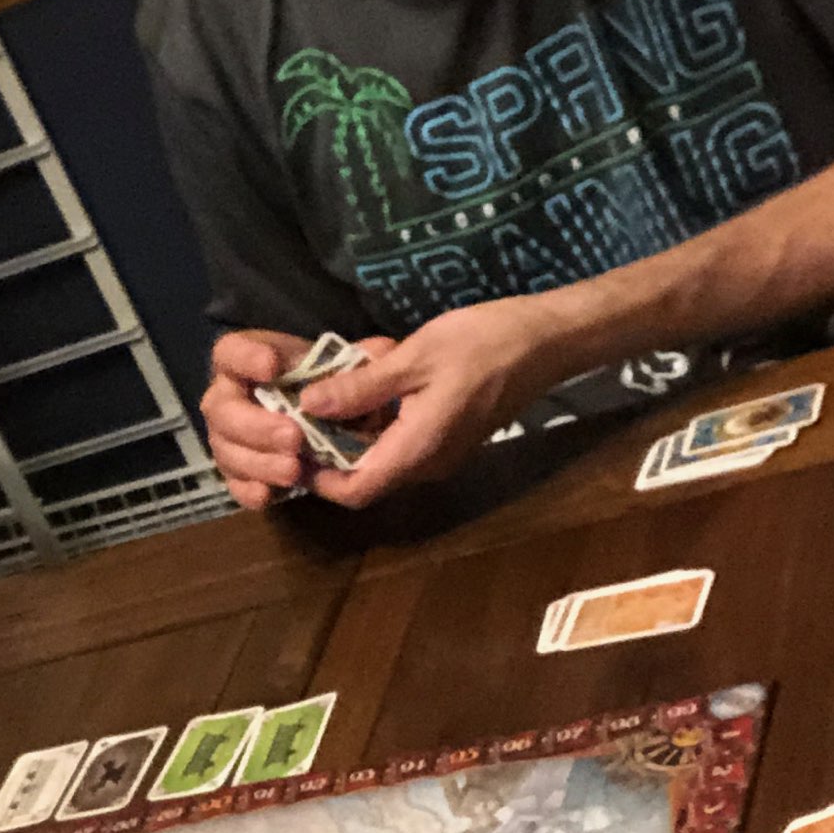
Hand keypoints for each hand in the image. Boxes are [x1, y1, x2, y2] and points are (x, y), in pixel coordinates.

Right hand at [201, 329, 381, 508]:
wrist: (356, 418)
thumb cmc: (349, 382)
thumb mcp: (366, 365)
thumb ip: (362, 366)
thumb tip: (338, 386)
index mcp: (252, 360)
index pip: (230, 351)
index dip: (244, 358)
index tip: (271, 367)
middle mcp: (232, 396)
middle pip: (220, 408)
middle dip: (254, 425)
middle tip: (293, 437)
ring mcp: (233, 437)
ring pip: (225, 449)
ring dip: (257, 462)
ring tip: (294, 471)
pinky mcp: (244, 471)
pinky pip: (234, 483)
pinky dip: (249, 490)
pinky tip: (270, 494)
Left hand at [291, 302, 542, 505]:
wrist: (546, 342)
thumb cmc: (483, 344)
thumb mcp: (415, 357)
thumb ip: (360, 386)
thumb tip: (308, 406)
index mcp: (417, 451)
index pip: (355, 490)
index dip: (316, 478)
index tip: (287, 445)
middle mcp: (426, 464)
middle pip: (362, 473)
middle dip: (330, 439)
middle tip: (305, 398)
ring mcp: (439, 452)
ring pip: (379, 450)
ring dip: (355, 419)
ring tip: (340, 373)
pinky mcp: (446, 435)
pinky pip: (399, 435)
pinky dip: (379, 411)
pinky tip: (374, 368)